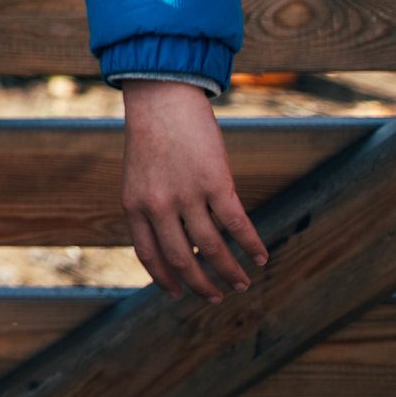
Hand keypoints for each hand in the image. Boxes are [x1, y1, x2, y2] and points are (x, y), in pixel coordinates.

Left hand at [121, 79, 267, 301]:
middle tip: (217, 297)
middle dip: (202, 285)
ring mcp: (187, 195)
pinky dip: (251, 245)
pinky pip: (236, 225)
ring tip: (242, 283)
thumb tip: (172, 241)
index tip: (177, 293)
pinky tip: (261, 256)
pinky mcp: (215, 183)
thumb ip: (149, 208)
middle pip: (182, 259)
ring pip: (212, 249)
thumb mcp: (138, 177)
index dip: (164, 278)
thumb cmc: (151, 138)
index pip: (149, 255)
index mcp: (134, 206)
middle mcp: (158, 206)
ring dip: (230, 271)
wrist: (161, 99)